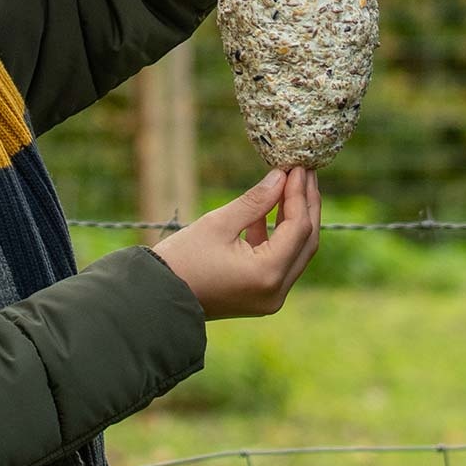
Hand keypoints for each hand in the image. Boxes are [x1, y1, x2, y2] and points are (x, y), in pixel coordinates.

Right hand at [155, 167, 319, 319]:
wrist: (158, 296)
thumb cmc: (182, 259)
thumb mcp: (217, 223)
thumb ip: (254, 201)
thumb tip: (280, 177)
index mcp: (267, 274)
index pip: (298, 228)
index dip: (299, 194)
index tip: (297, 167)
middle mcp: (277, 291)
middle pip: (305, 242)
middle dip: (306, 205)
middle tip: (303, 172)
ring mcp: (270, 297)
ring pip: (296, 252)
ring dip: (294, 219)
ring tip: (291, 185)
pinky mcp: (261, 296)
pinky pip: (280, 262)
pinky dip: (278, 237)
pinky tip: (268, 211)